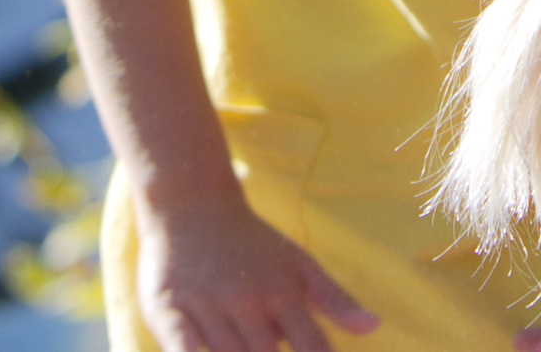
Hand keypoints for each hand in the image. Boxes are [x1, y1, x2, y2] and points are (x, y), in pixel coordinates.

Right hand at [139, 189, 378, 351]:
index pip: (312, 346)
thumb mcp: (298, 263)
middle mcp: (245, 298)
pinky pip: (179, 344)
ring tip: (243, 345)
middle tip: (266, 348)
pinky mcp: (165, 306)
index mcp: (282, 291)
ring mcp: (205, 303)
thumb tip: (375, 327)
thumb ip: (334, 299)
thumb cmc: (252, 243)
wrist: (190, 203)